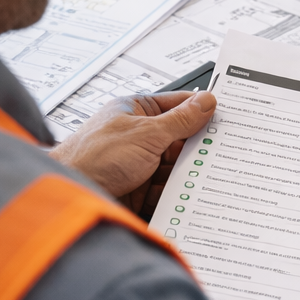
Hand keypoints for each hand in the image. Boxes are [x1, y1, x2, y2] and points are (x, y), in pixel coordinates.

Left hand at [50, 90, 215, 218]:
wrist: (71, 194)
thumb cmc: (93, 157)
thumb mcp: (146, 134)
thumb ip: (179, 121)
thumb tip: (206, 102)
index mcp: (136, 112)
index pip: (177, 105)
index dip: (201, 110)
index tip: (227, 117)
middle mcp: (138, 136)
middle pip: (180, 139)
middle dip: (199, 147)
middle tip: (226, 150)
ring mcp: (139, 164)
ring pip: (176, 167)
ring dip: (189, 173)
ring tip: (212, 176)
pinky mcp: (139, 190)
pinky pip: (167, 190)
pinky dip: (180, 194)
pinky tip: (194, 196)